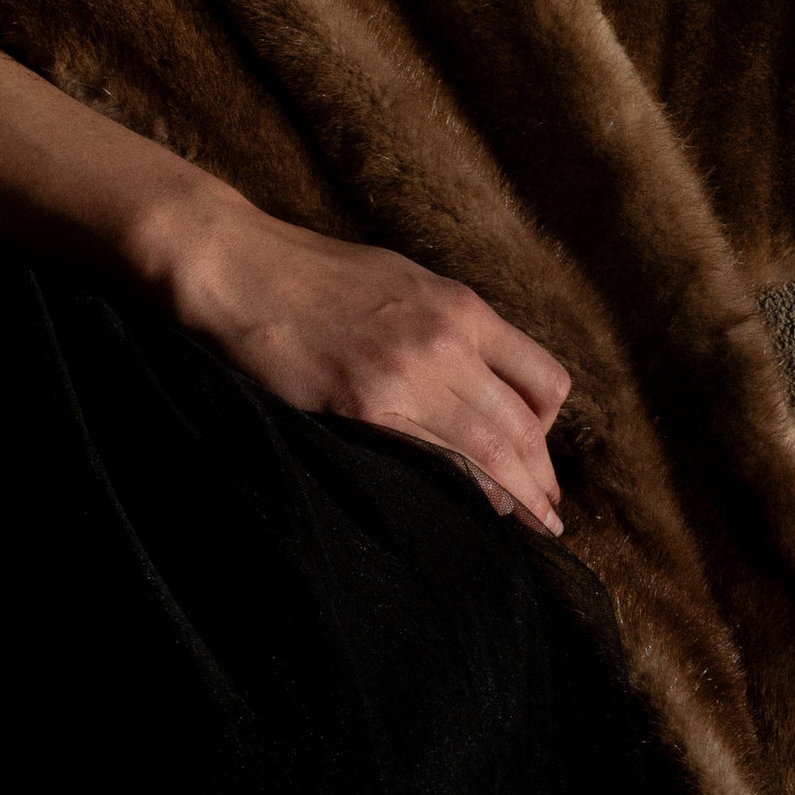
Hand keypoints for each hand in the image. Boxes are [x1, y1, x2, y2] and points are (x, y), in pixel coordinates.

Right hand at [159, 199, 569, 536]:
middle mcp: (444, 344)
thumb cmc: (317, 274)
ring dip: (515, 497)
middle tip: (549, 518)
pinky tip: (465, 508)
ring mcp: (403, 379)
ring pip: (486, 453)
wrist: (243, 269)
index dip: (552, 429)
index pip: (544, 379)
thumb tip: (487, 382)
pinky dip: (457, 490)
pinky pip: (427, 461)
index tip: (541, 454)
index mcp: (461, 309)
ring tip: (527, 524)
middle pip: (522, 429)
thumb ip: (453, 328)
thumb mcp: (407, 282)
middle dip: (541, 480)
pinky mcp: (360, 410)